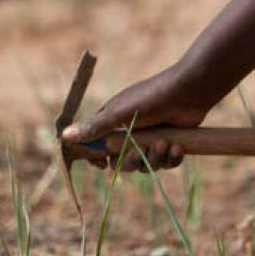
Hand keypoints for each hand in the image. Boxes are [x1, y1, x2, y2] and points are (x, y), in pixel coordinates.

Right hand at [62, 64, 209, 171]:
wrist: (191, 91)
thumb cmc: (154, 97)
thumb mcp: (121, 113)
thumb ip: (95, 127)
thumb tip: (64, 136)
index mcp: (115, 121)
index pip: (98, 146)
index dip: (98, 158)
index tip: (101, 164)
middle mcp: (132, 130)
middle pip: (123, 161)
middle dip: (134, 160)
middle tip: (145, 149)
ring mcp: (152, 137)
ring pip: (146, 164)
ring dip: (156, 159)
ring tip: (166, 143)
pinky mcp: (171, 142)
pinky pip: (165, 163)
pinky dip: (171, 158)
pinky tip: (178, 146)